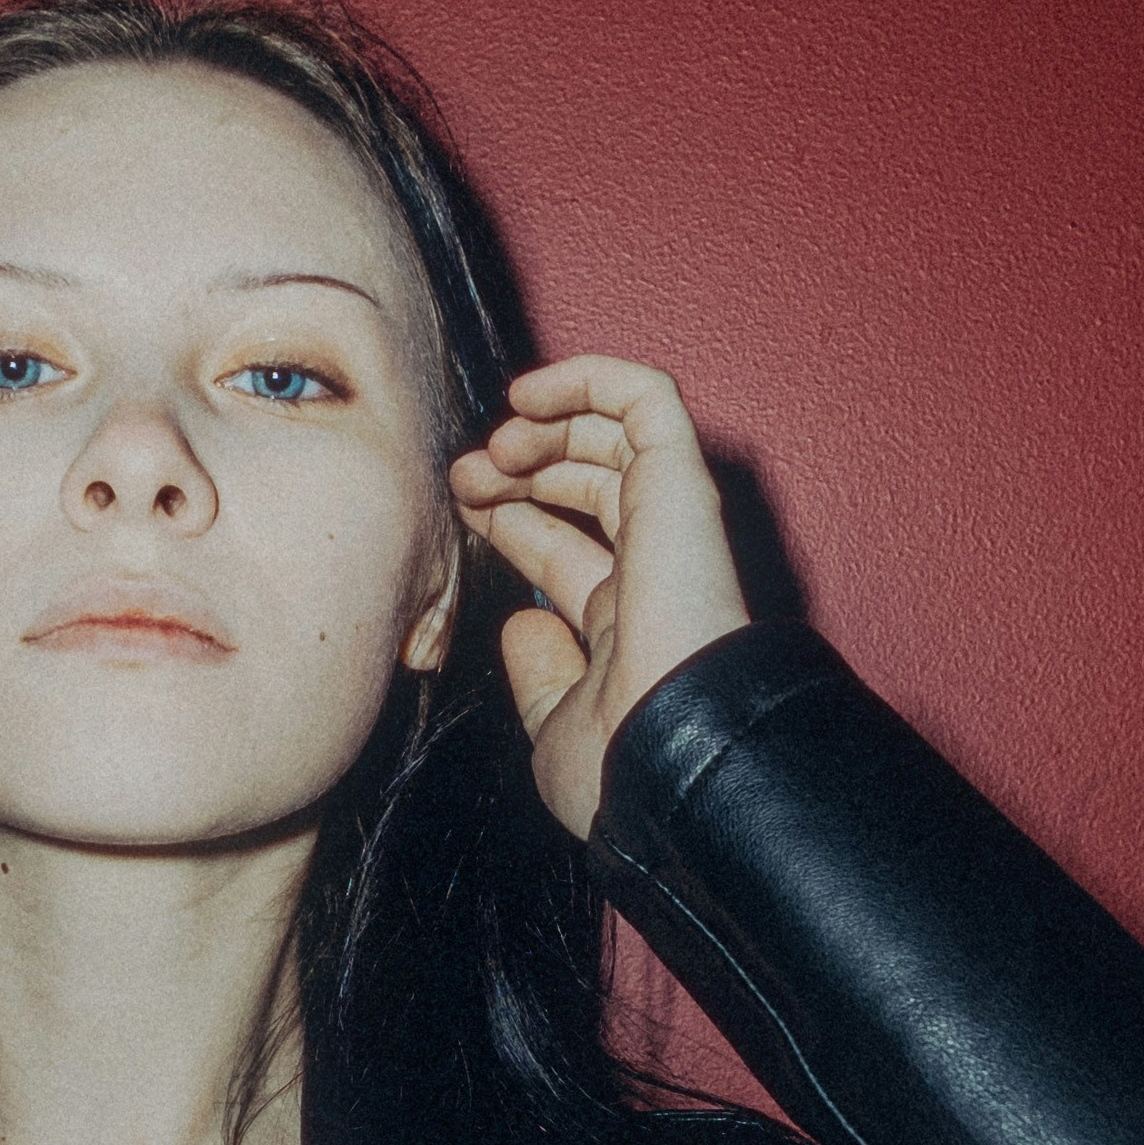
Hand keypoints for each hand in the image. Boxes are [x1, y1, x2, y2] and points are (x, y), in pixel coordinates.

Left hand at [446, 352, 753, 840]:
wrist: (669, 757)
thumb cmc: (618, 766)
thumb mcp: (553, 728)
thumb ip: (539, 676)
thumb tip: (522, 624)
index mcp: (626, 623)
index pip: (565, 546)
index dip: (510, 519)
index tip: (461, 509)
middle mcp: (653, 567)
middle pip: (587, 486)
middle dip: (518, 468)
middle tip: (464, 473)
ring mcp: (670, 522)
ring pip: (615, 435)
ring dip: (545, 424)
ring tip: (496, 440)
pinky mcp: (682, 481)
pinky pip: (646, 398)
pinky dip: (589, 379)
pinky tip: (529, 395)